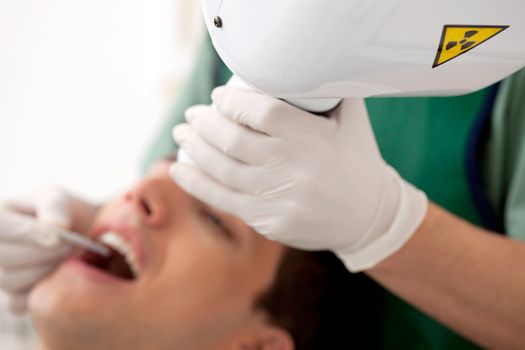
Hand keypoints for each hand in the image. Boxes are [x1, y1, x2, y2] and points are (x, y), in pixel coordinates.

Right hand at [0, 188, 98, 312]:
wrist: (78, 233)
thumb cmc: (63, 212)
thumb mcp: (58, 197)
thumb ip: (54, 207)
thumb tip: (54, 228)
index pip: (1, 228)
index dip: (30, 234)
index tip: (59, 236)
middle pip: (7, 258)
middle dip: (45, 252)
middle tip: (71, 245)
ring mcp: (1, 275)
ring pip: (13, 281)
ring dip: (48, 270)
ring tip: (68, 256)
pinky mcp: (14, 298)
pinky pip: (22, 302)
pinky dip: (45, 291)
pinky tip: (60, 274)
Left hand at [170, 88, 426, 271]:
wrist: (370, 216)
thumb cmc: (357, 162)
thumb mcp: (352, 121)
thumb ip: (330, 90)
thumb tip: (303, 62)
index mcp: (311, 137)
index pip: (259, 111)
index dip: (231, 102)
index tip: (217, 97)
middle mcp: (292, 167)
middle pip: (232, 139)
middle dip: (204, 124)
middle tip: (191, 115)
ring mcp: (278, 197)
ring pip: (222, 169)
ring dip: (195, 149)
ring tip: (182, 134)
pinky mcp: (269, 222)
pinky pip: (223, 200)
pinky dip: (196, 183)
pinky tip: (179, 168)